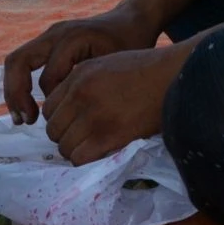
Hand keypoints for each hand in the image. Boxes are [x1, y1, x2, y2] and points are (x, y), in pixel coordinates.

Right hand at [2, 5, 160, 124]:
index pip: (47, 78)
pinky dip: (21, 83)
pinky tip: (31, 105)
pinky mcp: (49, 40)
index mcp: (72, 39)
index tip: (56, 123)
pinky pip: (25, 61)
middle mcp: (55, 33)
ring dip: (14, 90)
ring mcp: (49, 34)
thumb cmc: (132, 43)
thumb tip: (70, 117)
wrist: (133, 20)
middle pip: (18, 62)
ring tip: (24, 118)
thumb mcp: (118, 67)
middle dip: (16, 94)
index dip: (50, 104)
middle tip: (25, 121)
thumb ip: (94, 87)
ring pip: (16, 61)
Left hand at [42, 45, 187, 164]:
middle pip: (53, 128)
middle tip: (84, 138)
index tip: (74, 124)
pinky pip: (79, 157)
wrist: (174, 76)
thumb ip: (85, 82)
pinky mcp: (108, 135)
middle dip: (66, 136)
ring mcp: (93, 116)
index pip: (49, 107)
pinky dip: (86, 159)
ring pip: (64, 146)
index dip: (61, 119)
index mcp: (79, 75)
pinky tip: (100, 152)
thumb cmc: (148, 70)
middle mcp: (81, 94)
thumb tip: (72, 109)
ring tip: (93, 147)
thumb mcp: (108, 65)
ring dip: (76, 150)